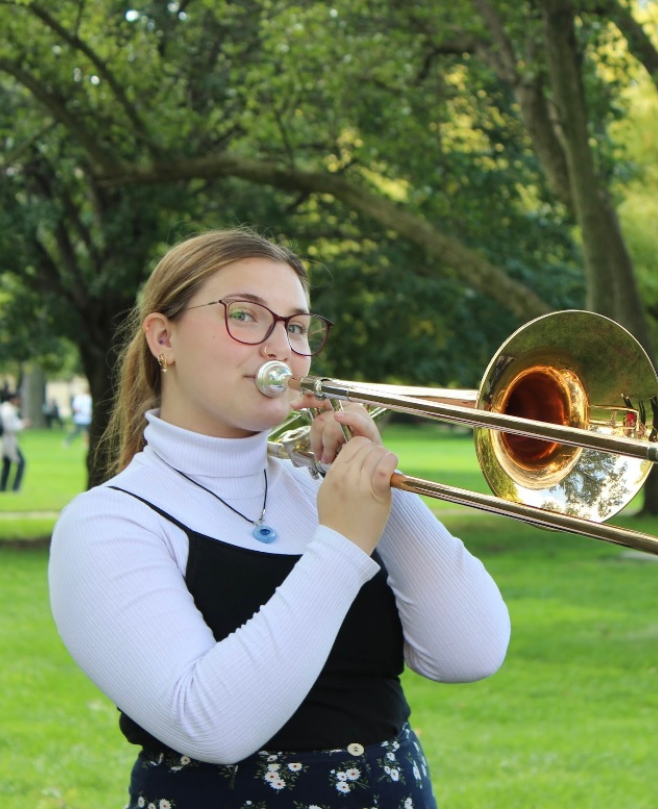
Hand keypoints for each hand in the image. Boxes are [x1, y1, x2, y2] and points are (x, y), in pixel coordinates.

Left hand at [291, 393, 381, 464]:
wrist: (371, 466)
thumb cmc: (349, 451)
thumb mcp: (330, 437)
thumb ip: (318, 424)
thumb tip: (295, 404)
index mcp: (340, 407)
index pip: (320, 398)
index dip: (307, 400)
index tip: (294, 405)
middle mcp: (350, 408)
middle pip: (321, 419)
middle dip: (316, 439)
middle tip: (320, 454)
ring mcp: (360, 416)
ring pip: (331, 427)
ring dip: (327, 447)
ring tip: (329, 458)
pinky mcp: (369, 428)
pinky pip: (356, 420)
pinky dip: (347, 418)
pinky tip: (340, 418)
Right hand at [316, 435, 397, 554]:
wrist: (342, 544)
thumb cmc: (336, 520)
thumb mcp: (327, 491)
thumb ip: (337, 473)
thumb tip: (351, 460)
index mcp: (334, 472)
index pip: (353, 444)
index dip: (364, 448)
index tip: (369, 459)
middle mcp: (346, 475)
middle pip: (366, 447)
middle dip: (376, 453)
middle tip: (380, 466)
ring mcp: (360, 483)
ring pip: (377, 453)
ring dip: (385, 459)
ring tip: (386, 471)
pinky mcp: (376, 493)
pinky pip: (385, 467)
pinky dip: (391, 463)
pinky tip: (393, 470)